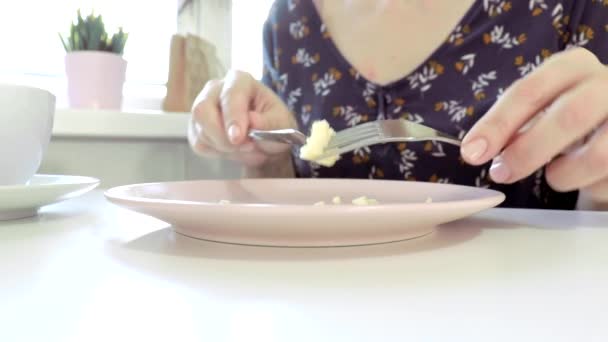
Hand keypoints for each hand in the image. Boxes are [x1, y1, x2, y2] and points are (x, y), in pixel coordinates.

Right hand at [189, 70, 296, 166]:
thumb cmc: (274, 124)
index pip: (230, 94)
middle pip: (202, 110)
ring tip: (248, 149)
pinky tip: (235, 151)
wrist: (266, 139)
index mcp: (240, 80)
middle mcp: (216, 89)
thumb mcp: (282, 123)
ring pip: (200, 131)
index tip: (238, 138)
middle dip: (221, 136)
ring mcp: (203, 107)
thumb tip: (252, 121)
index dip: (233, 116)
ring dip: (225, 148)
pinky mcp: (197, 127)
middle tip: (244, 148)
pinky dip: (219, 153)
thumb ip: (269, 122)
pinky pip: (199, 144)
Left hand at [461, 48, 607, 204]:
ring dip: (563, 175)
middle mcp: (607, 83)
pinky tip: (588, 178)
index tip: (472, 152)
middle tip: (502, 173)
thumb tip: (481, 149)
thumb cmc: (571, 119)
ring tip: (555, 175)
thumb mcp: (542, 110)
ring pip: (597, 155)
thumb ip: (515, 125)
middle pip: (568, 117)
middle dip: (528, 151)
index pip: (529, 91)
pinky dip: (591, 188)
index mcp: (573, 66)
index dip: (497, 124)